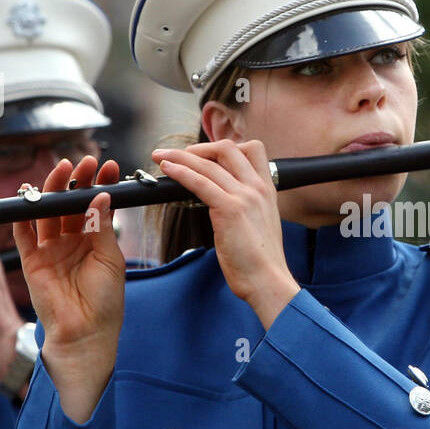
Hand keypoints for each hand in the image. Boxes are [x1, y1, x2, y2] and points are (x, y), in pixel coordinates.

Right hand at [11, 157, 124, 422]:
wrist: (85, 333)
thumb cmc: (104, 301)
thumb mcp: (110, 259)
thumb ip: (102, 227)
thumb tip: (101, 195)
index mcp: (94, 241)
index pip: (94, 205)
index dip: (100, 185)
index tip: (109, 166)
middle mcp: (71, 242)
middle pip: (70, 204)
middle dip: (76, 181)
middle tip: (86, 162)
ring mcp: (50, 250)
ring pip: (47, 213)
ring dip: (53, 190)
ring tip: (64, 170)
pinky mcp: (31, 260)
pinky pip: (23, 233)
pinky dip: (23, 214)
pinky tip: (30, 194)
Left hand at [151, 139, 299, 328]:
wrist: (268, 280)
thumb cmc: (261, 261)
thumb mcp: (261, 225)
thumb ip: (248, 208)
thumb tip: (227, 205)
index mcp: (267, 190)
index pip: (252, 149)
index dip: (227, 149)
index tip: (208, 157)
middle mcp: (258, 188)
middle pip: (228, 149)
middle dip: (200, 148)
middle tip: (180, 156)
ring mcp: (245, 196)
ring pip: (208, 164)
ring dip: (179, 156)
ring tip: (161, 156)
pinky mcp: (229, 209)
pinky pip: (200, 182)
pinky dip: (180, 171)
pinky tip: (167, 169)